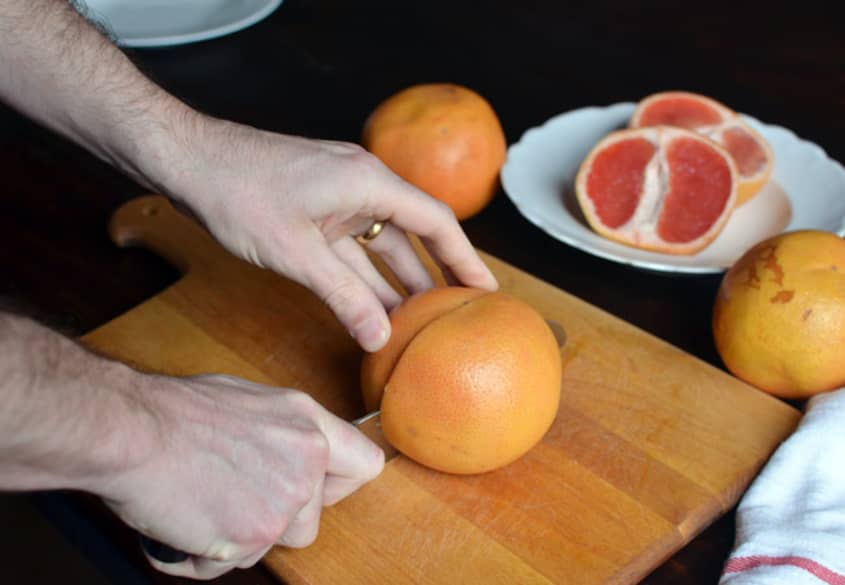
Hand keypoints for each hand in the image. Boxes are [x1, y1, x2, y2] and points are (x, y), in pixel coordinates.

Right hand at [100, 373, 383, 579]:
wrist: (132, 432)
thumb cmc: (176, 411)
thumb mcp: (250, 402)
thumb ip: (284, 433)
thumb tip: (291, 452)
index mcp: (309, 424)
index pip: (365, 465)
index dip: (340, 484)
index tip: (317, 488)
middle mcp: (306, 462)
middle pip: (313, 519)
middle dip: (277, 520)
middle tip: (236, 497)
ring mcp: (283, 502)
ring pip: (274, 544)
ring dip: (242, 537)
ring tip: (206, 503)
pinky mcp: (252, 536)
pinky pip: (233, 563)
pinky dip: (205, 552)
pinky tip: (186, 520)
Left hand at [157, 116, 497, 350]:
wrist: (187, 160)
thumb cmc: (238, 192)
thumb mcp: (296, 253)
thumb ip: (343, 296)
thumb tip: (379, 338)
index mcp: (369, 182)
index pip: (436, 222)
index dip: (465, 258)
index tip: (486, 290)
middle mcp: (363, 185)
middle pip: (414, 235)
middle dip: (434, 276)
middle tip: (456, 315)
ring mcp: (339, 197)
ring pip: (381, 245)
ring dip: (396, 282)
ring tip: (418, 324)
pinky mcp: (318, 208)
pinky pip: (353, 246)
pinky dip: (363, 276)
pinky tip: (373, 308)